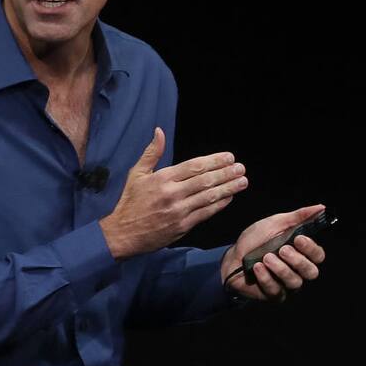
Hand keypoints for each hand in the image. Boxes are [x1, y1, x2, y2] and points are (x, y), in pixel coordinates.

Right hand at [99, 127, 248, 258]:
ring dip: (228, 188)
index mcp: (162, 178)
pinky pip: (205, 213)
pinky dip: (219, 205)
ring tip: (242, 181)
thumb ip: (152, 152)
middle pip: (205, 180)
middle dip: (226, 173)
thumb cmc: (130, 202)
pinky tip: (229, 197)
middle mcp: (172, 193)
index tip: (229, 157)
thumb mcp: (137, 173)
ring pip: (209, 197)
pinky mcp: (182, 227)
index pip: (194, 166)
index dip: (214, 161)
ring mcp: (179, 211)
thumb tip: (159, 131)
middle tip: (241, 168)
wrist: (123, 234)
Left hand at [221, 204, 326, 301]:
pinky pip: (276, 290)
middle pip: (311, 272)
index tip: (298, 239)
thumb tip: (321, 207)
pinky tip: (257, 267)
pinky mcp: (273, 294)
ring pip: (295, 282)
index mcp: (301, 253)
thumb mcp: (276, 223)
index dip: (311, 248)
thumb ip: (299, 217)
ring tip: (266, 257)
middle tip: (282, 250)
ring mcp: (286, 284)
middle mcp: (297, 270)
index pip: (318, 255)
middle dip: (297, 260)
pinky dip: (266, 277)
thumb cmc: (256, 240)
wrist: (233, 255)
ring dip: (280, 268)